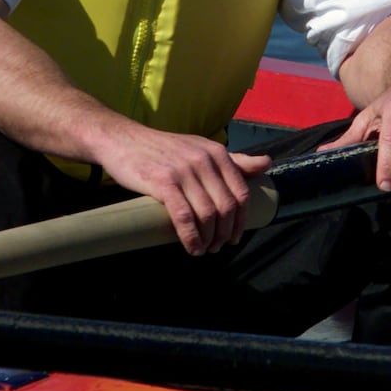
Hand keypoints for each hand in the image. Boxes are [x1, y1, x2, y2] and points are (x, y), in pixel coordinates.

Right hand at [96, 125, 271, 255]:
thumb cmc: (162, 149)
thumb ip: (234, 159)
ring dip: (208, 240)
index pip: (241, 192)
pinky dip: (191, 238)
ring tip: (203, 250)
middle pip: (226, 207)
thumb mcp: (201, 148)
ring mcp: (184, 171)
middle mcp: (204, 159)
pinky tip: (192, 248)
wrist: (123, 140)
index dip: (240, 220)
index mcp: (216, 152)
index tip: (233, 237)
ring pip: (208, 215)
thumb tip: (267, 163)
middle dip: (224, 234)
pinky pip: (185, 217)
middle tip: (216, 247)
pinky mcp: (163, 182)